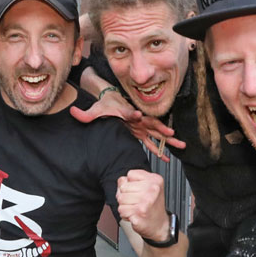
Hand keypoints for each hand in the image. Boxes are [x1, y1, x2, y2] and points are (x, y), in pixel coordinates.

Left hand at [70, 91, 185, 160]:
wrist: (112, 99)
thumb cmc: (106, 105)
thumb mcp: (95, 110)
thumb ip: (85, 114)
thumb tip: (72, 111)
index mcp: (128, 113)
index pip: (132, 113)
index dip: (135, 115)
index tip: (140, 116)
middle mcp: (139, 119)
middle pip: (153, 124)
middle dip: (164, 131)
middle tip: (174, 136)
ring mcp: (142, 126)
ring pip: (158, 133)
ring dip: (169, 140)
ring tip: (182, 145)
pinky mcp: (142, 131)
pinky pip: (154, 141)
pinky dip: (161, 147)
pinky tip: (168, 157)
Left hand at [117, 169, 169, 241]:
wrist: (159, 225)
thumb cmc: (152, 206)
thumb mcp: (147, 187)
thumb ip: (132, 180)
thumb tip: (122, 180)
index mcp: (154, 180)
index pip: (130, 174)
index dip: (130, 183)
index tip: (138, 191)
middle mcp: (152, 189)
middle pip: (123, 187)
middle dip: (125, 196)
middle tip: (136, 202)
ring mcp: (146, 201)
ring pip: (120, 198)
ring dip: (125, 206)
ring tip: (135, 208)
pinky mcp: (139, 212)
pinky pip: (121, 210)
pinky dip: (125, 214)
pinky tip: (134, 215)